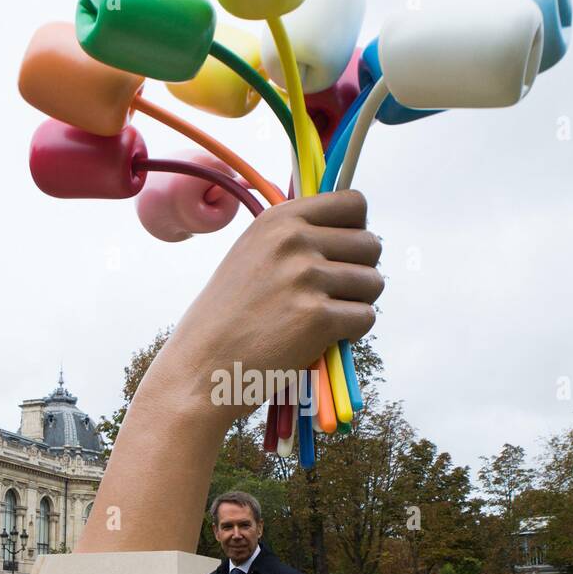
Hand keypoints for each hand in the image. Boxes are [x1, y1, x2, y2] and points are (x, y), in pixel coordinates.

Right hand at [165, 189, 382, 423]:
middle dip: (361, 273)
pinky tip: (319, 340)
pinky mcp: (317, 317)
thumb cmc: (226, 320)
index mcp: (278, 219)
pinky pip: (366, 318)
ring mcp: (306, 277)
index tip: (342, 256)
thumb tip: (352, 233)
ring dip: (357, 305)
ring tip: (321, 320)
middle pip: (371, 245)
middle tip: (331, 297)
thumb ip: (294, 239)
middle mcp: (294, 240)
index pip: (354, 203)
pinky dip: (351, 334)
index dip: (357, 232)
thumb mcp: (251, 256)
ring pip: (373, 283)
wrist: (199, 370)